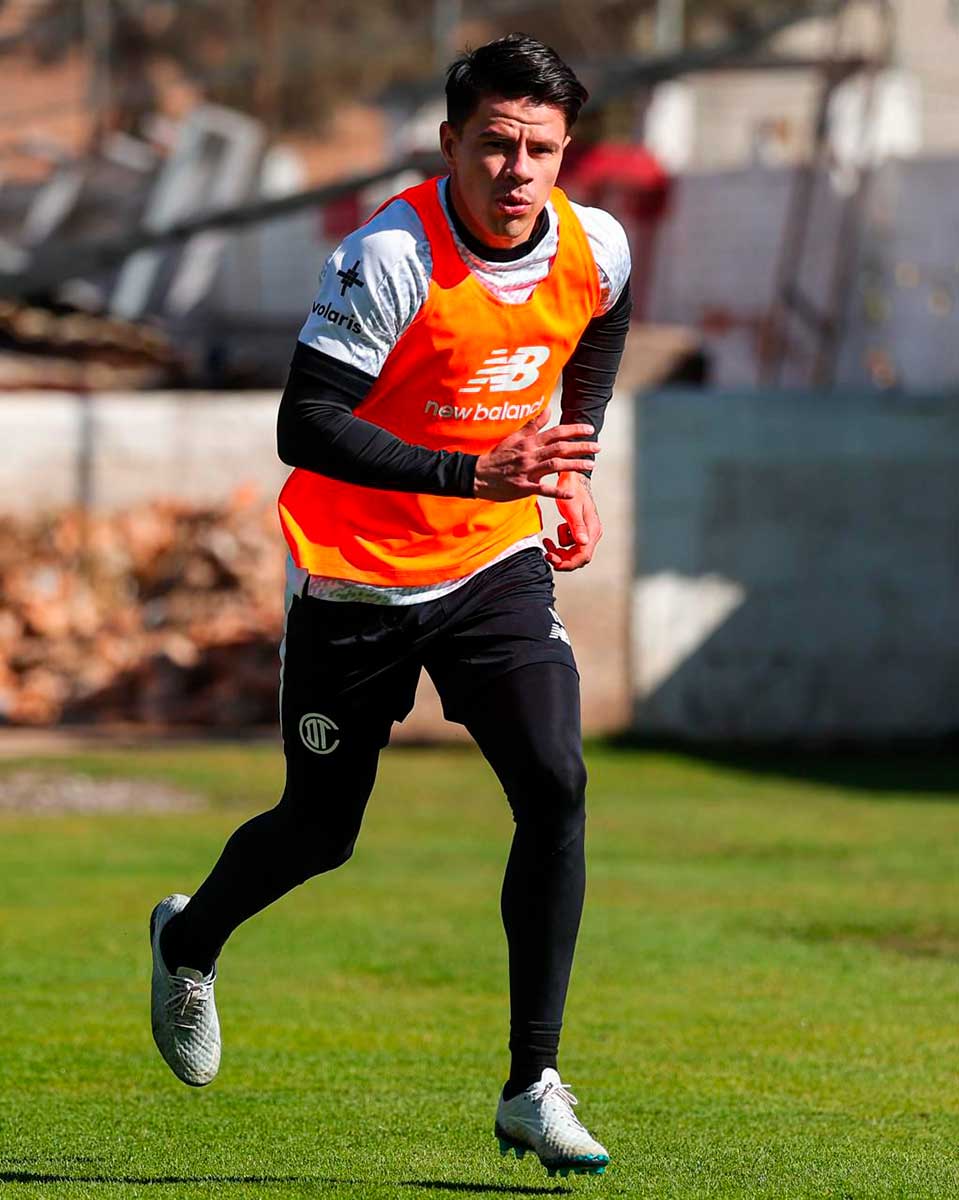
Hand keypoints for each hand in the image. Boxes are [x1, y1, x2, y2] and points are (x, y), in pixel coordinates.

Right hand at [473, 408, 599, 501]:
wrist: (478, 475)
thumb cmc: (498, 456)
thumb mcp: (514, 437)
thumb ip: (533, 425)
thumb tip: (548, 410)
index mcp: (529, 442)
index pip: (556, 432)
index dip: (574, 430)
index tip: (590, 429)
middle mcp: (530, 454)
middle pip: (560, 448)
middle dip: (581, 446)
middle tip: (597, 447)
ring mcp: (527, 471)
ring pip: (555, 465)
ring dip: (575, 465)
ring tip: (590, 465)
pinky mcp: (523, 487)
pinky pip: (543, 490)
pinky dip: (557, 492)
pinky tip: (571, 493)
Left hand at [544, 472, 601, 570]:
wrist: (572, 478)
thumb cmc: (572, 490)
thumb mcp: (571, 509)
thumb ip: (577, 527)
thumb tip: (584, 543)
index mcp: (592, 530)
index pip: (583, 556)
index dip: (568, 563)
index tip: (553, 561)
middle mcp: (592, 533)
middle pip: (578, 557)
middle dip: (562, 559)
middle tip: (547, 554)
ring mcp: (587, 532)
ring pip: (573, 552)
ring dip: (559, 550)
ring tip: (548, 541)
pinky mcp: (580, 529)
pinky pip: (570, 543)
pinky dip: (560, 541)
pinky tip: (556, 532)